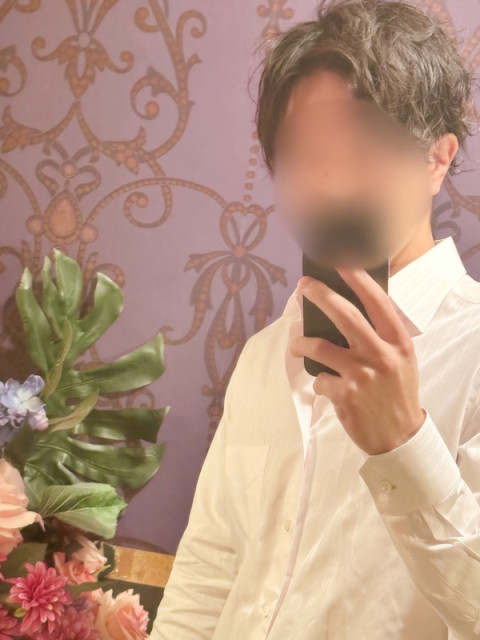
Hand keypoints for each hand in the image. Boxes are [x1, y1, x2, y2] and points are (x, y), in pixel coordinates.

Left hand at [290, 269, 425, 454]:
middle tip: (303, 286)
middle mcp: (381, 355)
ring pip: (319, 347)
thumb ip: (381, 337)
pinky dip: (319, 382)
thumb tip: (346, 309)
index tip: (341, 261)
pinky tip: (328, 387)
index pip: (377, 302)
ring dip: (301, 343)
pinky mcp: (345, 395)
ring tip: (296, 344)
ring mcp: (362, 375)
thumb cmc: (396, 392)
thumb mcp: (401, 360)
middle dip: (320, 295)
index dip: (357, 279)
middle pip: (344, 315)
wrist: (400, 437)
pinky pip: (319, 379)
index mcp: (399, 342)